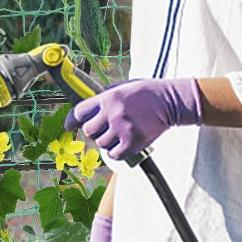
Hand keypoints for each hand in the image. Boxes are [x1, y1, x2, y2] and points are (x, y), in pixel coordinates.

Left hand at [67, 77, 203, 161]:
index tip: (70, 126)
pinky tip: (124, 144)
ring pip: (101, 143)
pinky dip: (116, 151)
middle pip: (89, 131)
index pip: (79, 112)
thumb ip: (102, 98)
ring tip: (120, 133)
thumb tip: (83, 111)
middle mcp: (113, 114)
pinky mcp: (133, 142)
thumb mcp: (121, 87)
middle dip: (95, 131)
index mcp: (108, 98)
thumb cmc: (145, 93)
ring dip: (107, 141)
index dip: (73, 120)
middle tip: (106, 127)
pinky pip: (114, 154)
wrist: (171, 101)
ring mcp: (123, 129)